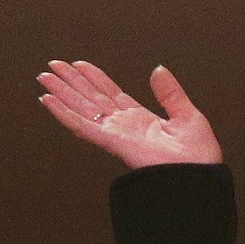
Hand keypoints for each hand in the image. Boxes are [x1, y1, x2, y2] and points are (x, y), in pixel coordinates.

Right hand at [37, 61, 222, 168]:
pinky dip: (65, 114)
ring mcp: (117, 135)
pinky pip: (84, 127)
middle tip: (53, 67)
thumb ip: (170, 93)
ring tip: (44, 78)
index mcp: (142, 121)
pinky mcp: (113, 143)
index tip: (79, 65)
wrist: (199, 178)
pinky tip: (49, 101)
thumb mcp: (188, 116)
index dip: (95, 79)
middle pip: (92, 100)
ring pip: (83, 110)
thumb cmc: (199, 157)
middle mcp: (126, 127)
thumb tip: (158, 70)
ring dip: (63, 94)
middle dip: (72, 83)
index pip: (111, 94)